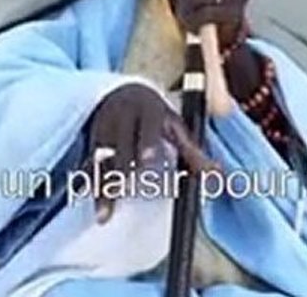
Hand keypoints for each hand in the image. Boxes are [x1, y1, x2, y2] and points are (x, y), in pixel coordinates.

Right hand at [87, 84, 216, 222]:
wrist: (123, 93)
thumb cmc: (156, 117)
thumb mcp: (176, 128)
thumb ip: (195, 154)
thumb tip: (220, 179)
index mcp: (148, 109)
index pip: (146, 125)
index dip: (146, 141)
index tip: (147, 160)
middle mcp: (122, 115)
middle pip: (119, 143)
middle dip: (120, 168)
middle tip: (122, 190)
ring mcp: (103, 127)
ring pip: (99, 158)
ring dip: (102, 186)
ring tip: (104, 214)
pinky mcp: (90, 141)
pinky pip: (87, 164)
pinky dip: (88, 184)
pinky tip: (87, 202)